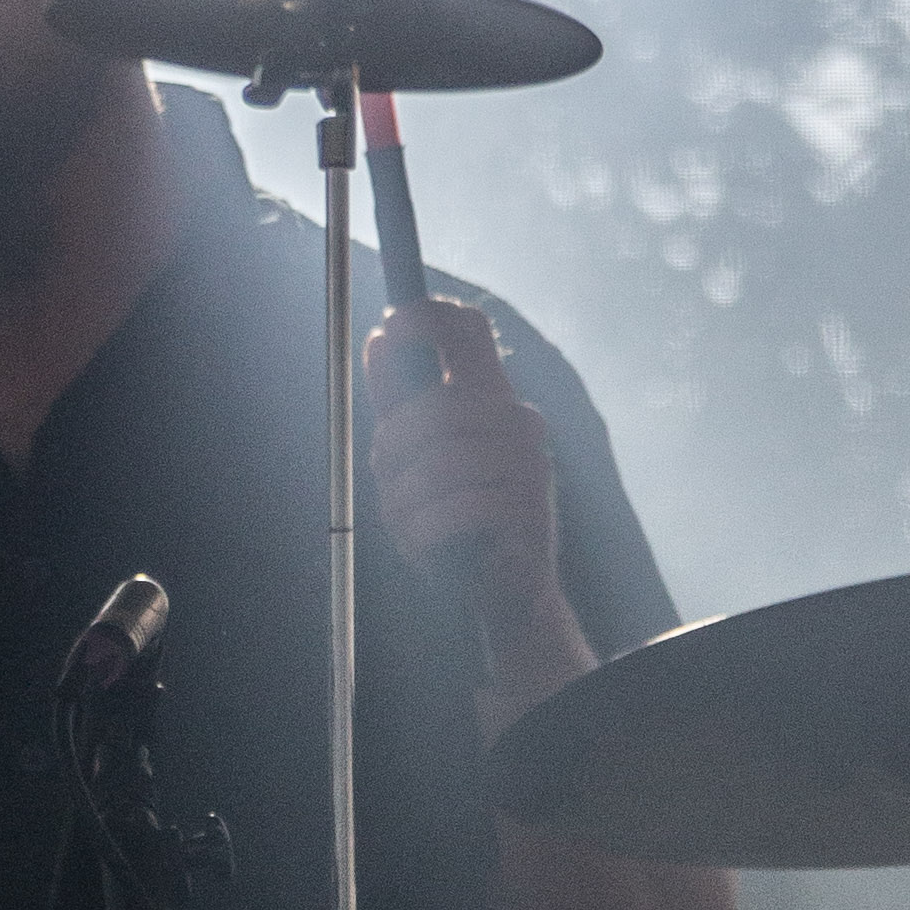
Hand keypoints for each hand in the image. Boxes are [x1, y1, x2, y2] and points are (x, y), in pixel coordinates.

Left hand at [362, 300, 564, 656]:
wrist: (501, 592)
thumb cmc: (455, 517)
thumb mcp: (417, 458)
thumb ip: (401, 403)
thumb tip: (380, 337)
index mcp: (490, 398)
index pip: (469, 330)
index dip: (427, 317)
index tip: (390, 328)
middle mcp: (517, 419)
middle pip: (436, 406)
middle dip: (394, 450)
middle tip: (390, 484)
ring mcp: (528, 462)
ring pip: (440, 461)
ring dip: (406, 501)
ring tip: (410, 522)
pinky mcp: (529, 508)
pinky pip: (457, 509)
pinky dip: (426, 532)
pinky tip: (427, 545)